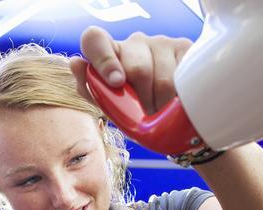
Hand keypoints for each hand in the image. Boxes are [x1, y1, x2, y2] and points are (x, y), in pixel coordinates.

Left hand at [70, 26, 191, 113]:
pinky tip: (177, 102)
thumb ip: (90, 88)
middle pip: (137, 69)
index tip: (116, 83)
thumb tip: (76, 63)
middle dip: (142, 101)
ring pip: (163, 80)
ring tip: (162, 111)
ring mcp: (162, 43)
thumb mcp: (110, 106)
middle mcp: (134, 43)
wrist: (168, 114)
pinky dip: (180, 99)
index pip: (95, 40)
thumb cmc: (134, 108)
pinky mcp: (186, 49)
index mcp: (110, 53)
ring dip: (162, 105)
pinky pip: (183, 78)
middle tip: (146, 115)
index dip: (104, 60)